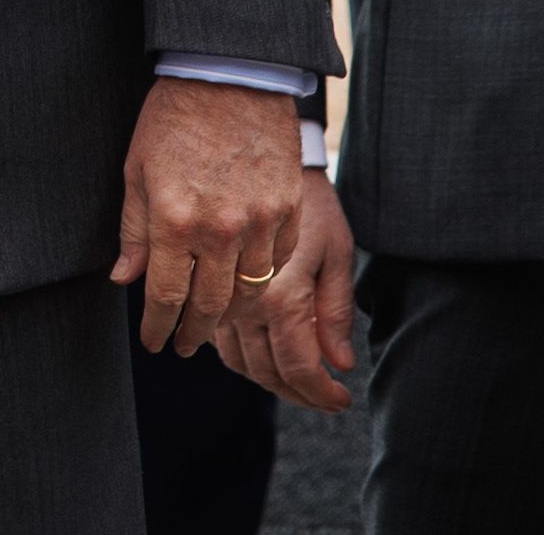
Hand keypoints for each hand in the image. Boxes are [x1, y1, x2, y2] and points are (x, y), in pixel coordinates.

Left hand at [112, 77, 302, 358]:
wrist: (230, 73)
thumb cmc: (174, 118)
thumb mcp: (137, 171)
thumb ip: (134, 230)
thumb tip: (125, 279)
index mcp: (175, 222)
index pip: (165, 297)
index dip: (158, 327)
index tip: (154, 342)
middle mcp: (221, 229)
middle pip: (210, 305)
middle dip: (193, 333)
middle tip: (184, 345)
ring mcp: (262, 220)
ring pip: (250, 290)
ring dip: (231, 314)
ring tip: (215, 322)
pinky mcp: (289, 207)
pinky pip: (281, 260)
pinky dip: (265, 278)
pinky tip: (250, 282)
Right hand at [207, 157, 356, 410]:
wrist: (247, 140)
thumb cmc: (306, 195)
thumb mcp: (337, 247)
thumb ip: (336, 309)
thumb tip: (340, 363)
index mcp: (281, 294)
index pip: (296, 366)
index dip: (319, 393)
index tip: (338, 402)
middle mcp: (245, 302)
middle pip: (264, 371)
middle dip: (295, 393)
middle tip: (322, 399)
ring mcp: (220, 294)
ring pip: (236, 360)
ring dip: (264, 378)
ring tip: (296, 382)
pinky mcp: (203, 285)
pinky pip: (218, 336)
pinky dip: (239, 354)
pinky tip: (261, 352)